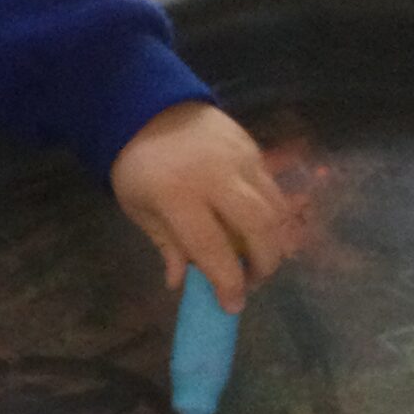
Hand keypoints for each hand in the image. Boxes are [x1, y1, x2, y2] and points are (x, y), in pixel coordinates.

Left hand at [110, 101, 295, 312]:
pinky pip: (273, 188)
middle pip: (259, 226)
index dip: (227, 282)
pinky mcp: (253, 148)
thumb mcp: (140, 209)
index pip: (212, 247)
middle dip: (265, 262)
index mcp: (177, 196)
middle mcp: (215, 177)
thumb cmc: (138, 167)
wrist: (149, 108)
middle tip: (254, 281)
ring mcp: (239, 159)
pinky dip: (274, 215)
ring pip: (275, 207)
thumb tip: (181, 283)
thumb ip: (167, 245)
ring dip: (275, 240)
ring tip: (258, 259)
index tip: (234, 305)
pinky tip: (260, 230)